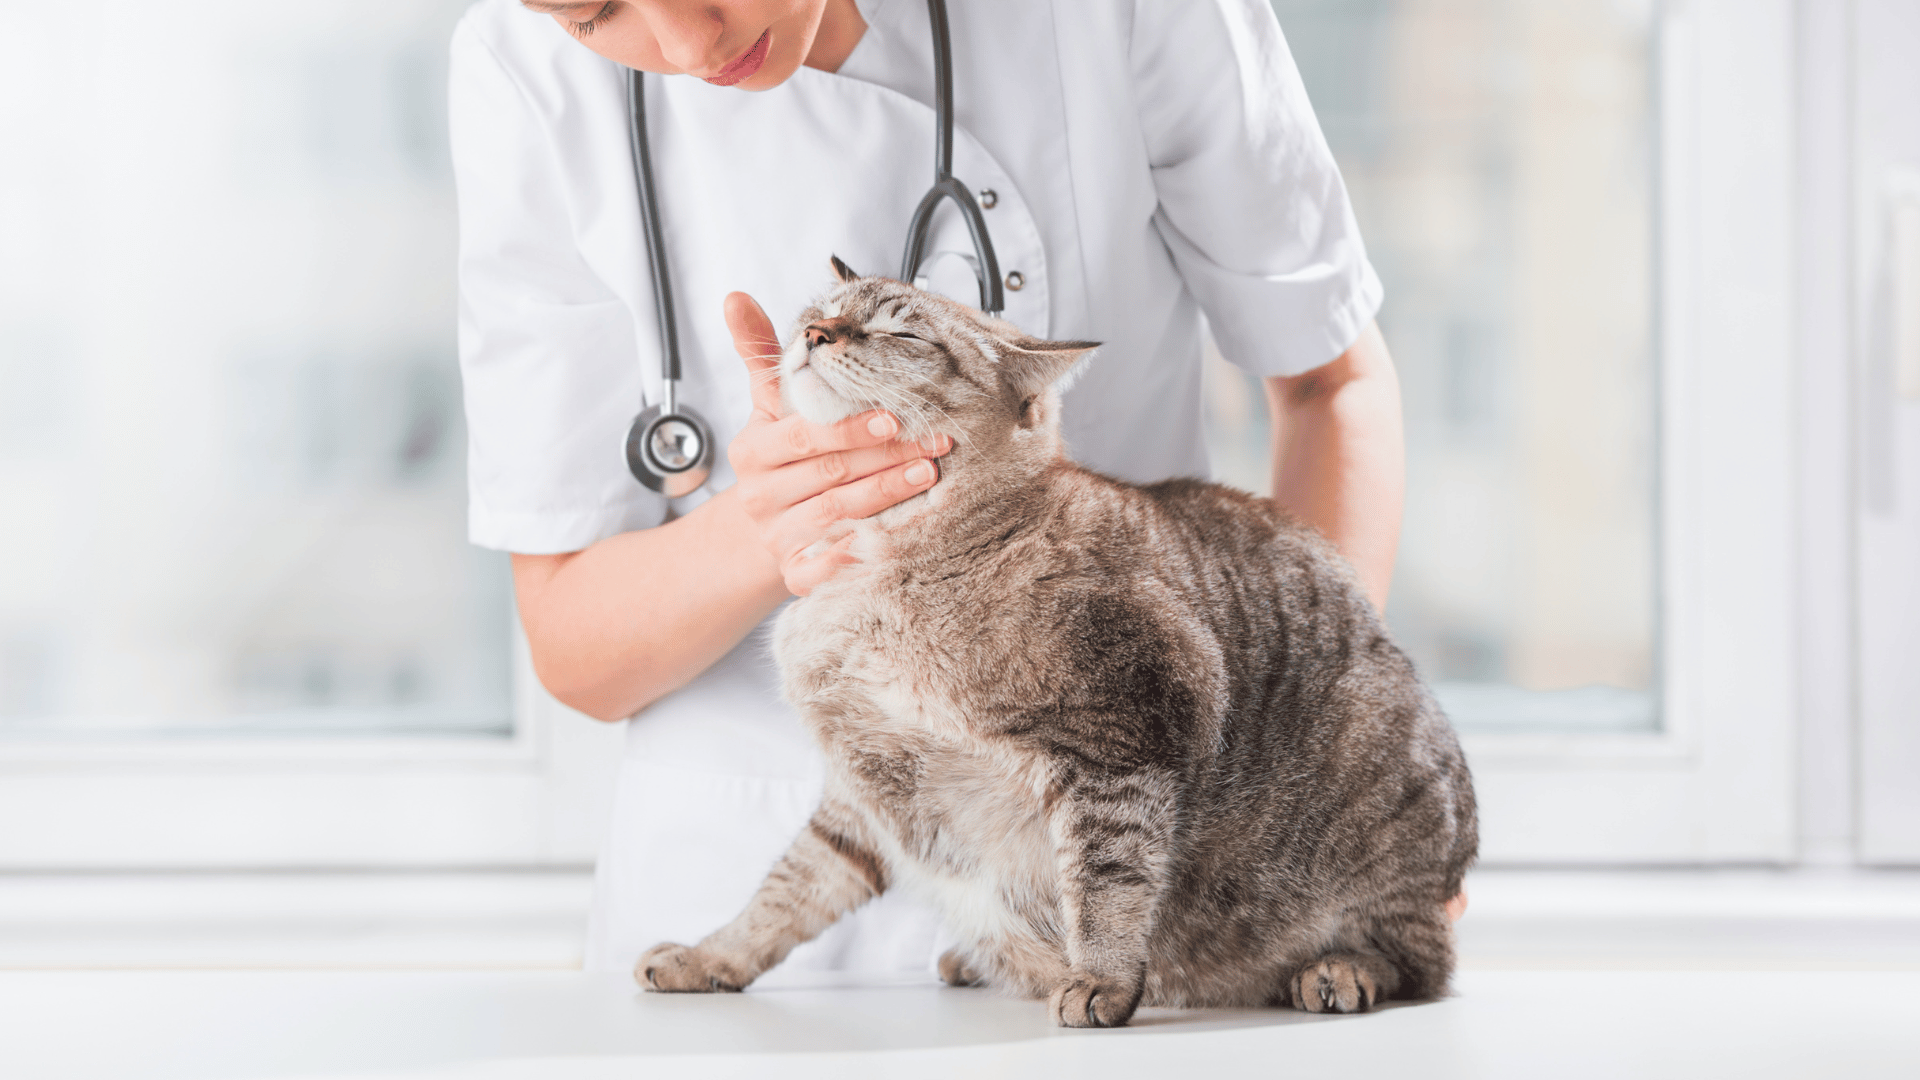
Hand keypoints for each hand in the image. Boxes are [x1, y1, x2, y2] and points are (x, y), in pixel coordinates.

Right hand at [722, 292, 949, 595]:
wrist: (760, 528)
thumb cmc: (780, 456)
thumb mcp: (767, 405)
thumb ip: (760, 353)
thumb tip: (735, 296)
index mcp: (752, 452)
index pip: (805, 437)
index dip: (850, 428)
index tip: (895, 415)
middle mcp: (761, 498)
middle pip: (830, 475)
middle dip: (887, 457)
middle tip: (936, 441)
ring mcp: (777, 539)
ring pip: (838, 516)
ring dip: (888, 496)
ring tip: (931, 475)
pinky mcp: (795, 575)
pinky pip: (829, 568)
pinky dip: (863, 554)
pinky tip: (902, 538)